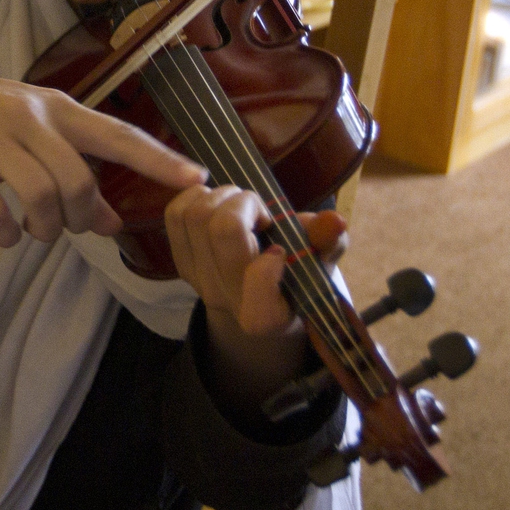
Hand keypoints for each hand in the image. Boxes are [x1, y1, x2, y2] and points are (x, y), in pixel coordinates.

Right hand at [0, 31, 205, 246]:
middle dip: (80, 217)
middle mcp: (32, 120)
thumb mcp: (34, 130)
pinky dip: (5, 233)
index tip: (197, 178)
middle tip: (66, 226)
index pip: (119, 135)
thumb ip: (74, 170)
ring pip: (41, 196)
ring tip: (34, 231)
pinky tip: (4, 232)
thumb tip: (112, 223)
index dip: (159, 160)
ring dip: (45, 229)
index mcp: (59, 110)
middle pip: (79, 180)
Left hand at [163, 184, 347, 401]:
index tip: (280, 249)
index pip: (258, 280)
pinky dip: (197, 196)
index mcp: (267, 314)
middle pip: (222, 229)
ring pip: (195, 215)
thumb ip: (327, 244)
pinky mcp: (180, 262)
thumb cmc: (297, 278)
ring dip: (222, 196)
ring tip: (243, 206)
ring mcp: (197, 281)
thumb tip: (335, 221)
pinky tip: (219, 203)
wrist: (260, 301)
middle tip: (262, 213)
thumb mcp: (320, 264)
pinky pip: (175, 214)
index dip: (270, 255)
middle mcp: (227, 300)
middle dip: (246, 203)